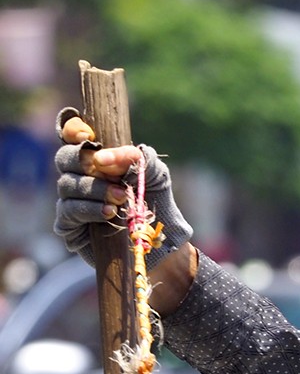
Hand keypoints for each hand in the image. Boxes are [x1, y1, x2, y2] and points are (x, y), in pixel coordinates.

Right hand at [53, 108, 192, 269]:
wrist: (162, 243)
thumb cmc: (156, 204)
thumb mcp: (155, 175)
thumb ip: (135, 158)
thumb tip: (102, 157)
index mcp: (97, 159)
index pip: (73, 135)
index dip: (74, 131)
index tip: (88, 137)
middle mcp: (79, 176)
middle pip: (64, 158)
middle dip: (87, 164)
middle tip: (115, 178)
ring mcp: (71, 200)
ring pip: (67, 185)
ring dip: (96, 190)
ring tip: (121, 200)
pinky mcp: (70, 226)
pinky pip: (68, 211)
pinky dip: (90, 209)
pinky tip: (109, 214)